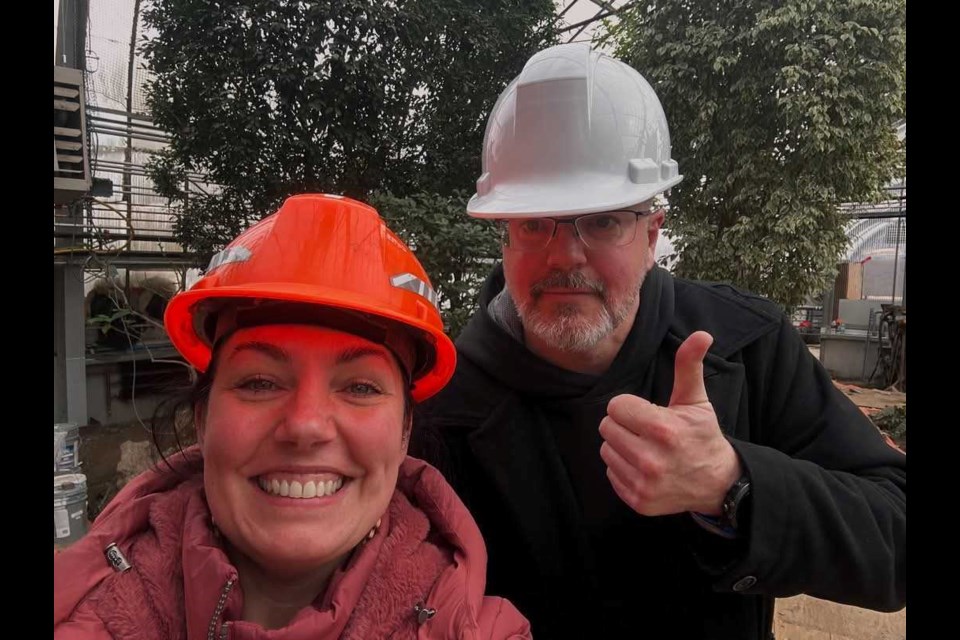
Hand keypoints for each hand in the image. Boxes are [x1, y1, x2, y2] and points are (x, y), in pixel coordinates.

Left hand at [599, 331, 741, 516]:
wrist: (718, 483)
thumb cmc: (702, 436)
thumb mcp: (696, 400)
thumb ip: (688, 365)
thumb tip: (701, 334)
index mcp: (662, 429)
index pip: (615, 407)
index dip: (630, 407)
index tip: (647, 413)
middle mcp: (651, 459)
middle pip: (607, 428)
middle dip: (624, 425)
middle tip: (646, 431)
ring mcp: (643, 483)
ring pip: (606, 450)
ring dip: (621, 446)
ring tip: (645, 447)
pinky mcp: (638, 501)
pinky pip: (611, 472)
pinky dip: (623, 468)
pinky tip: (644, 466)